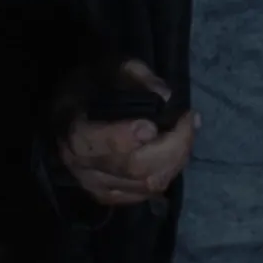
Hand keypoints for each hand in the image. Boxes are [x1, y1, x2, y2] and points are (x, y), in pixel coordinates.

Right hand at [56, 60, 198, 206]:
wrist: (72, 110)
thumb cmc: (92, 85)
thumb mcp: (110, 66)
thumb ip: (136, 75)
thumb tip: (166, 96)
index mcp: (72, 128)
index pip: (95, 144)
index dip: (125, 137)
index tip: (152, 124)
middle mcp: (80, 164)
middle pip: (134, 168)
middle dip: (172, 146)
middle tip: (190, 121)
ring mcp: (94, 185)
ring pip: (146, 185)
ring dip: (176, 160)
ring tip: (186, 134)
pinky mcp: (107, 196)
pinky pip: (146, 193)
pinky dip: (166, 173)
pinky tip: (173, 152)